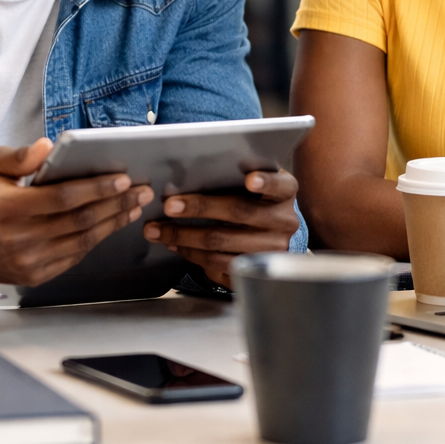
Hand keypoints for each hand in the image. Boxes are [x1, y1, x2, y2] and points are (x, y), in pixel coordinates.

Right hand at [0, 139, 152, 284]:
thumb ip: (21, 157)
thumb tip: (49, 146)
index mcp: (8, 209)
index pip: (63, 198)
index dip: (97, 188)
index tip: (122, 177)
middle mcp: (19, 239)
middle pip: (80, 221)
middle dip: (116, 203)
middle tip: (141, 190)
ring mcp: (27, 261)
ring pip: (82, 241)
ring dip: (113, 223)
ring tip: (133, 206)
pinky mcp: (33, 276)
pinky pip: (73, 257)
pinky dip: (94, 240)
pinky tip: (110, 225)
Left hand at [143, 169, 300, 288]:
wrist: (271, 234)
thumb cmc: (253, 199)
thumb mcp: (252, 183)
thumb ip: (233, 176)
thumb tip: (185, 174)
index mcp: (285, 191)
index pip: (279, 184)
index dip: (265, 182)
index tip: (249, 180)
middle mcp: (284, 220)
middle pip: (239, 212)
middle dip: (199, 208)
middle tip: (169, 206)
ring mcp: (274, 247)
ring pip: (224, 242)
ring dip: (185, 236)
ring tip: (160, 230)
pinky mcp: (257, 269)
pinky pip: (221, 263)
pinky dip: (192, 253)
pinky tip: (175, 244)